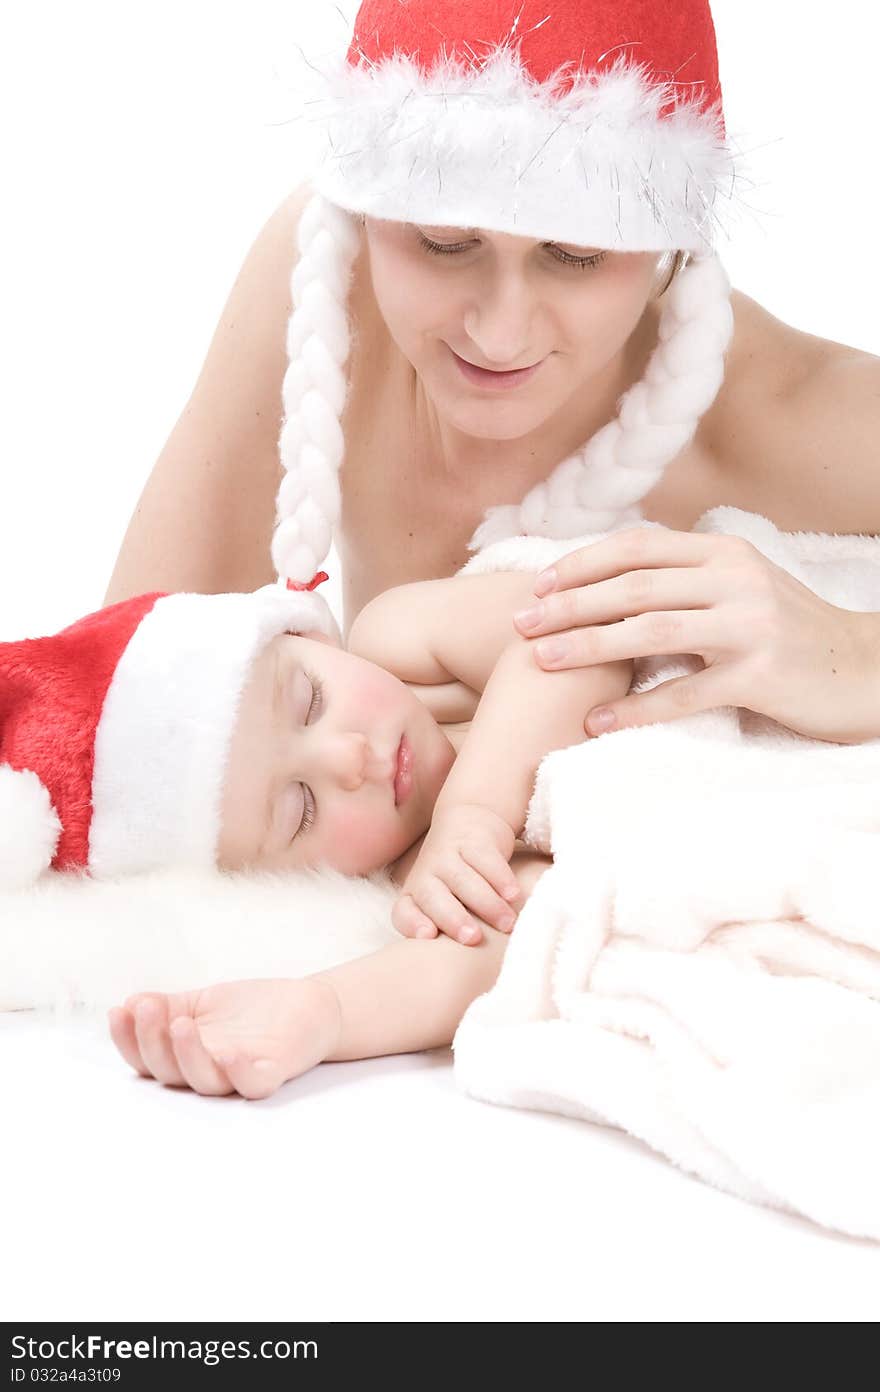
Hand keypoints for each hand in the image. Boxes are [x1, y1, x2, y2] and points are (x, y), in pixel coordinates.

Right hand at [107, 976, 341, 1099]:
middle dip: (152, 1042)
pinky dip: (238, 1073)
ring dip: (187, 1056)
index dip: (129, 1039)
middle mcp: (208, 1072)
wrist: (307, 1004)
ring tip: (179, 1023)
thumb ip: (168, 1005)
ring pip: (204, 1082)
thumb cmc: (251, 1009)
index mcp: (186, 1057)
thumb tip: (131, 1002)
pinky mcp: (272, 1073)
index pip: (147, 1058)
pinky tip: (228, 1052)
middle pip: (169, 1072)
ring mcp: (239, 1075)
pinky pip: (252, 1084)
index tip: (119, 1011)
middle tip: (148, 1009)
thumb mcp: (202, 1001)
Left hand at [392, 803, 519, 945]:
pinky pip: (486, 860)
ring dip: (487, 904)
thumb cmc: (458, 879)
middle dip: (453, 919)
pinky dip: (500, 878)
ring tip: (508, 924)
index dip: (413, 923)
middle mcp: (427, 874)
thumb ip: (449, 930)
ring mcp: (448, 854)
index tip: (428, 936)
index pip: (404, 912)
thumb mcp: (447, 902)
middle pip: (434, 897)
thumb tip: (464, 973)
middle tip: (474, 938)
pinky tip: (514, 894)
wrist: (469, 822)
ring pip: (464, 880)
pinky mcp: (473, 839)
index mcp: (415, 895)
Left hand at [513, 527, 879, 744]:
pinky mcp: (759, 676)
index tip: (538, 585)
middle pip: (634, 585)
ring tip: (540, 660)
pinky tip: (596, 722)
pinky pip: (684, 693)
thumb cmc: (786, 632)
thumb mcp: (740, 587)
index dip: (582, 563)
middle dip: (569, 604)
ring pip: (650, 630)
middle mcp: (735, 579)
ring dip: (587, 646)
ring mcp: (749, 626)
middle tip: (520, 624)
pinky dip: (635, 708)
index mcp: (724, 552)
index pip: (638, 546)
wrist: (862, 670)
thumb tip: (608, 579)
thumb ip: (685, 578)